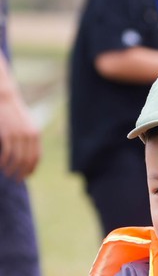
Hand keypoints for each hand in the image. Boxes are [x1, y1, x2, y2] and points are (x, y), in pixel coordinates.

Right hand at [0, 55, 40, 179]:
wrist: (4, 96)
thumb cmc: (13, 111)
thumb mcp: (26, 124)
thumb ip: (29, 137)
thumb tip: (29, 153)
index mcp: (36, 134)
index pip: (36, 157)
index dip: (32, 168)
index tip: (26, 175)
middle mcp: (29, 136)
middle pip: (27, 160)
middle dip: (22, 172)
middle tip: (16, 179)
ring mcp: (18, 135)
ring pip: (17, 159)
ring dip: (12, 169)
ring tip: (8, 174)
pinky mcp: (7, 133)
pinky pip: (7, 153)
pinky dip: (4, 161)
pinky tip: (1, 165)